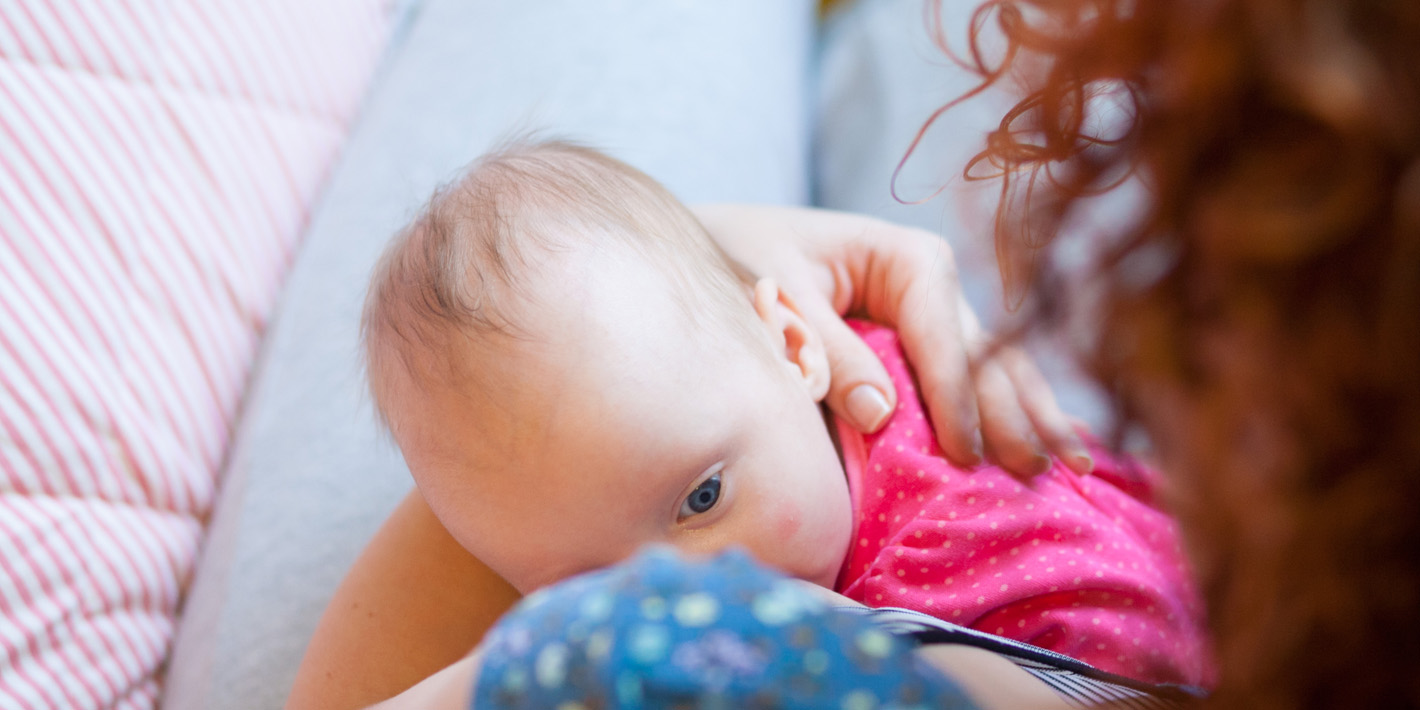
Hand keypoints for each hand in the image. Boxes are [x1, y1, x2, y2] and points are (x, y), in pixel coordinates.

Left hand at [695, 204, 1092, 477]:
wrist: (729, 245)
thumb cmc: (749, 263)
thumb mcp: (778, 301)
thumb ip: (828, 352)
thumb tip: (881, 414)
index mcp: (906, 258)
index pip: (943, 337)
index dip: (956, 397)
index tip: (964, 455)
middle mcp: (937, 282)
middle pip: (986, 356)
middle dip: (1014, 414)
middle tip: (1038, 473)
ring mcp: (939, 312)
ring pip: (998, 370)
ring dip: (1033, 418)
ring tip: (1073, 468)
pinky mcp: (929, 342)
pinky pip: (977, 380)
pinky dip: (1013, 413)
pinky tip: (1057, 443)